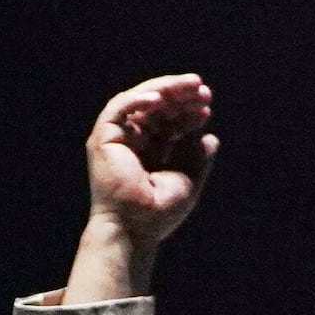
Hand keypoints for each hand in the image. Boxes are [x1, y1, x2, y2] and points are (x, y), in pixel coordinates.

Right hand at [64, 73, 216, 300]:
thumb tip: (211, 137)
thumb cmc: (159, 213)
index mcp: (149, 151)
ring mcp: (116, 139)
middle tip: (201, 87)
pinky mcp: (103, 140)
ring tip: (188, 85)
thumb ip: (197, 157)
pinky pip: (117, 109)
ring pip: (138, 101)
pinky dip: (137, 100)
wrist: (135, 229)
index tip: (207, 105)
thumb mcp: (188, 178)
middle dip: (179, 94)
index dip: (187, 110)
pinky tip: (160, 98)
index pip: (168, 121)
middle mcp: (131, 142)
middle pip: (155, 108)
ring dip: (164, 90)